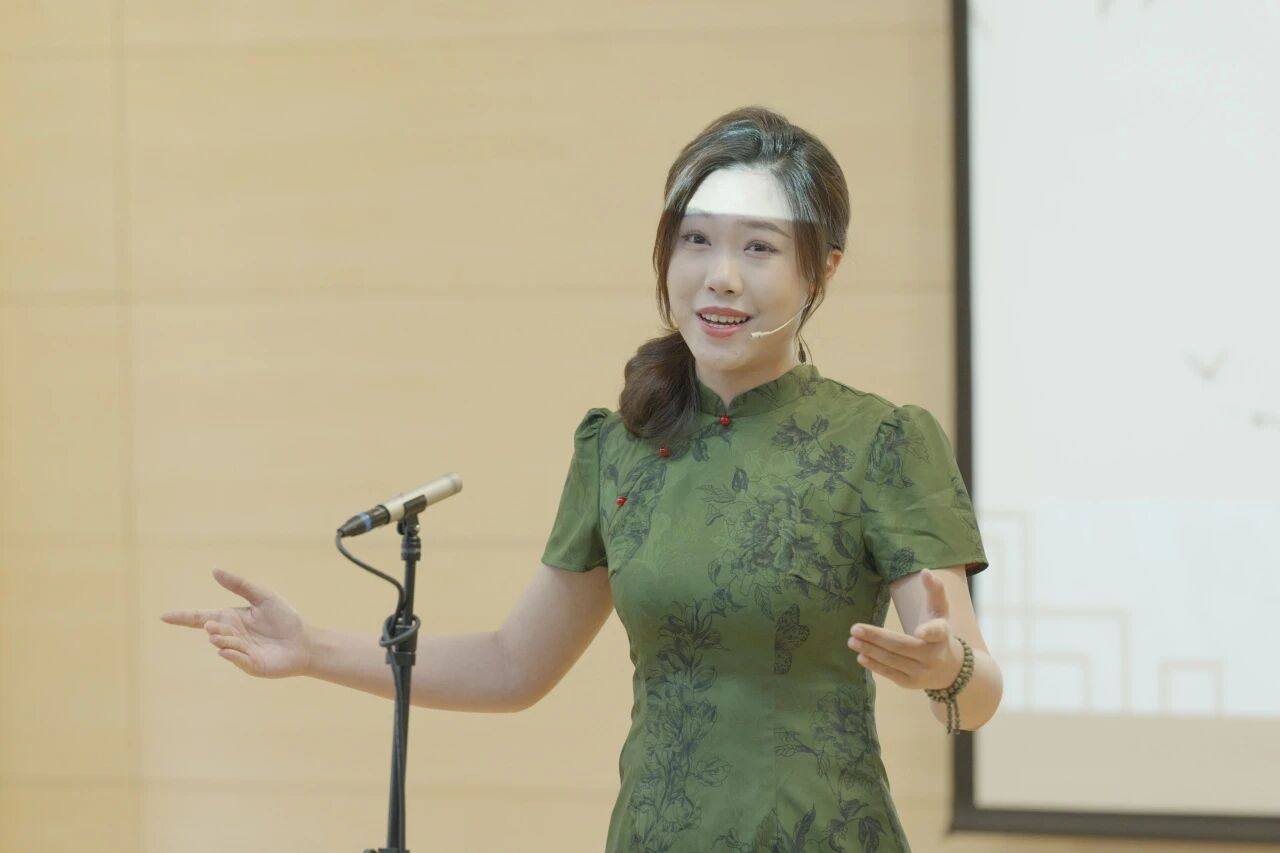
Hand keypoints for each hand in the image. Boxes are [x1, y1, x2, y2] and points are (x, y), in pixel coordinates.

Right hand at [160, 568, 311, 678]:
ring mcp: (239, 652)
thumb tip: (215, 570)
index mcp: (230, 618)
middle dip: (212, 630)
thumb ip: (239, 584)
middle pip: (212, 632)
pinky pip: (236, 660)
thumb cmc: (284, 618)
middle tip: (213, 628)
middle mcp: (231, 636)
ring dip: (224, 641)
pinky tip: (227, 650)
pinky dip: (231, 655)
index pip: (200, 618)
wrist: (304, 642)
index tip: (163, 616)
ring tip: (228, 638)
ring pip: (223, 645)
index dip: (182, 617)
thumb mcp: (262, 596)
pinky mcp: (250, 666)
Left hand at [847, 568, 962, 689]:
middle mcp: (933, 656)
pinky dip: (875, 666)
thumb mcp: (940, 611)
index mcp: (942, 635)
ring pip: (893, 661)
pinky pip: (891, 674)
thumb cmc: (939, 633)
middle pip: (903, 646)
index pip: (937, 632)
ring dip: (870, 651)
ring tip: (852, 640)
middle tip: (855, 628)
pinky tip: (861, 656)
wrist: (949, 668)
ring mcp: (922, 672)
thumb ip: (935, 591)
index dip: (929, 631)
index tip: (919, 631)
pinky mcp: (911, 683)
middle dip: (877, 638)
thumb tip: (925, 571)